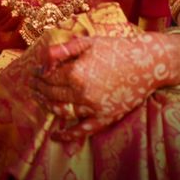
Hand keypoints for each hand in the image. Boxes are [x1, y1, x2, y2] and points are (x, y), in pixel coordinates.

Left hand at [31, 34, 170, 142]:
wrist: (146, 63)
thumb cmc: (116, 49)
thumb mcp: (87, 43)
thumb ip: (62, 50)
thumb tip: (42, 59)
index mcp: (76, 73)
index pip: (49, 77)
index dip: (39, 74)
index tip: (34, 72)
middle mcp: (82, 92)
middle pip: (53, 93)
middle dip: (40, 88)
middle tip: (33, 84)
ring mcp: (94, 107)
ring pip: (63, 110)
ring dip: (48, 106)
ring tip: (39, 99)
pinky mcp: (105, 117)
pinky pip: (83, 130)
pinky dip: (68, 136)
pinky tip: (56, 136)